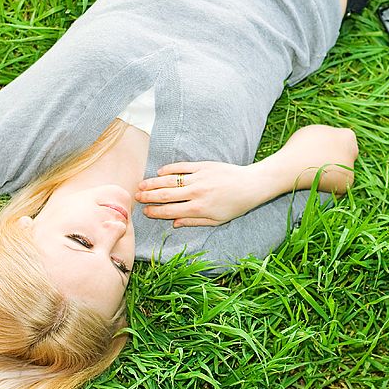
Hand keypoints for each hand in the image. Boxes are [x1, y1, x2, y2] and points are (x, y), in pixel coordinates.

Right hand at [135, 161, 268, 226]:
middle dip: (149, 196)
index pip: (170, 211)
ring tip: (142, 185)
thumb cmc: (235, 206)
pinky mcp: (203, 166)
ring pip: (170, 180)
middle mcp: (196, 193)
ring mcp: (199, 178)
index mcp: (199, 209)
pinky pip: (182, 167)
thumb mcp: (216, 220)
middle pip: (166, 195)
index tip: (145, 211)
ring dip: (154, 182)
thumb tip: (174, 223)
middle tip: (136, 197)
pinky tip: (159, 172)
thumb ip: (194, 221)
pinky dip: (169, 169)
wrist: (251, 185)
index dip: (155, 211)